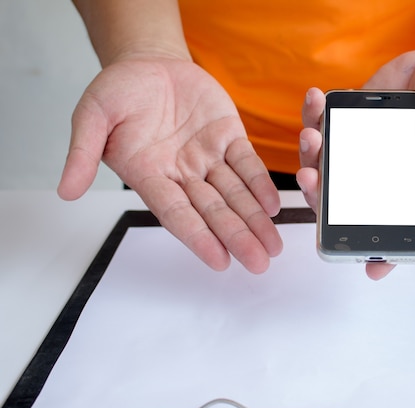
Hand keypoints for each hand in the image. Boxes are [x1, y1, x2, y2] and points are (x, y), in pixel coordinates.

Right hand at [58, 57, 282, 273]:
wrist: (149, 62)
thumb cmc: (119, 91)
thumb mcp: (93, 115)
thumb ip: (82, 152)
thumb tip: (66, 191)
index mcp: (149, 174)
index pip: (175, 212)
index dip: (197, 236)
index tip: (219, 261)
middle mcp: (181, 173)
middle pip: (212, 210)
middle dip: (236, 236)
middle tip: (259, 263)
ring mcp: (207, 157)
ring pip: (234, 193)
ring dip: (254, 219)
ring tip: (272, 246)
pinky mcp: (228, 137)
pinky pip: (247, 164)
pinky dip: (260, 184)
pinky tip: (273, 206)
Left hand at [298, 47, 414, 278]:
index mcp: (414, 183)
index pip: (397, 222)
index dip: (385, 251)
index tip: (369, 268)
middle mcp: (383, 172)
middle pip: (346, 197)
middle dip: (323, 193)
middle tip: (313, 178)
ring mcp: (362, 148)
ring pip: (327, 163)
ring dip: (312, 154)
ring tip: (312, 133)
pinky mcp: (350, 122)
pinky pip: (325, 124)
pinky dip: (315, 114)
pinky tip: (316, 98)